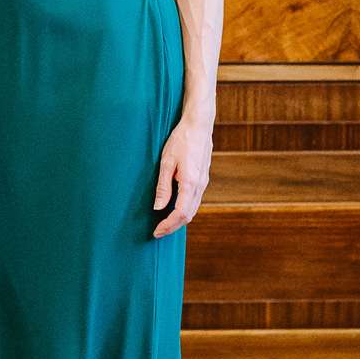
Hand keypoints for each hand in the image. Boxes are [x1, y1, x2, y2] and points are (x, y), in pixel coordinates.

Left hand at [153, 111, 211, 236]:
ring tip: (163, 224)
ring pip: (193, 209)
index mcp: (191, 183)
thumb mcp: (166, 162)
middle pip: (188, 215)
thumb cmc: (181, 140)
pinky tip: (173, 209)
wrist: (199, 126)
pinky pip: (194, 201)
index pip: (180, 213)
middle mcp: (200, 186)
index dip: (168, 225)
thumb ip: (163, 187)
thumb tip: (158, 208)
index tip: (156, 231)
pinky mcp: (203, 179)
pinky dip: (184, 210)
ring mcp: (203, 183)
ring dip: (179, 219)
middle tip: (157, 232)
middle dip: (173, 226)